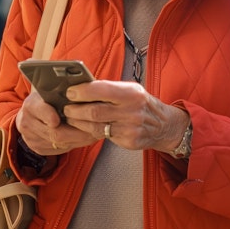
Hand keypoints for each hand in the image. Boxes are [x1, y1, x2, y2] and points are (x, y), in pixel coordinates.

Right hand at [15, 88, 100, 156]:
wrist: (33, 111)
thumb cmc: (48, 97)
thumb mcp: (52, 89)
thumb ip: (63, 92)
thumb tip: (85, 92)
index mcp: (31, 105)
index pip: (41, 111)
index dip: (51, 115)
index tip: (65, 117)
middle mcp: (27, 123)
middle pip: (55, 133)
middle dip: (78, 132)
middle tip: (94, 128)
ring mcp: (31, 138)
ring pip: (60, 144)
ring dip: (80, 140)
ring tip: (94, 133)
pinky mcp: (38, 148)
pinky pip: (60, 150)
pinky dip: (74, 144)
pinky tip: (84, 137)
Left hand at [63, 79, 189, 152]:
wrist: (164, 125)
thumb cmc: (141, 103)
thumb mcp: (130, 89)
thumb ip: (109, 88)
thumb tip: (81, 86)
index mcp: (131, 93)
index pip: (101, 90)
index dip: (82, 91)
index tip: (69, 92)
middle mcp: (132, 111)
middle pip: (94, 112)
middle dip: (75, 110)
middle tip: (66, 107)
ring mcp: (130, 128)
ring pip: (95, 127)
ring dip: (78, 122)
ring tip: (70, 117)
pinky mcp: (128, 142)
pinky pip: (103, 137)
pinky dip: (89, 131)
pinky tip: (83, 127)